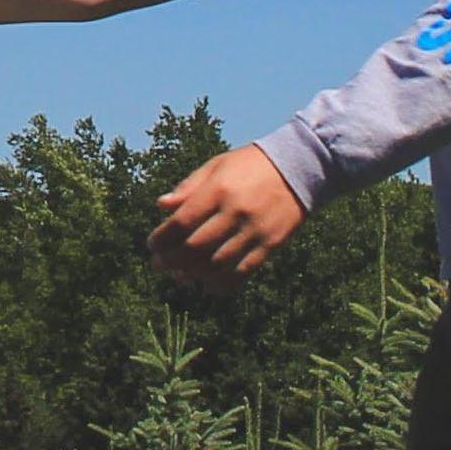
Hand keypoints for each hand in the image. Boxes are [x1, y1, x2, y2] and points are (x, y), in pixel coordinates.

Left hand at [149, 145, 308, 293]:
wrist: (298, 167)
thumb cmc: (250, 165)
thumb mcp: (217, 166)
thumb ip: (189, 187)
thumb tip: (161, 205)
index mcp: (218, 190)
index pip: (182, 222)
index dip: (162, 238)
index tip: (152, 244)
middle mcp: (235, 212)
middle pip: (196, 247)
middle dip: (172, 260)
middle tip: (160, 265)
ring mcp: (254, 231)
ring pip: (217, 264)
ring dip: (194, 274)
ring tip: (181, 275)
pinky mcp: (271, 245)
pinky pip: (243, 272)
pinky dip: (223, 283)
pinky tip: (208, 285)